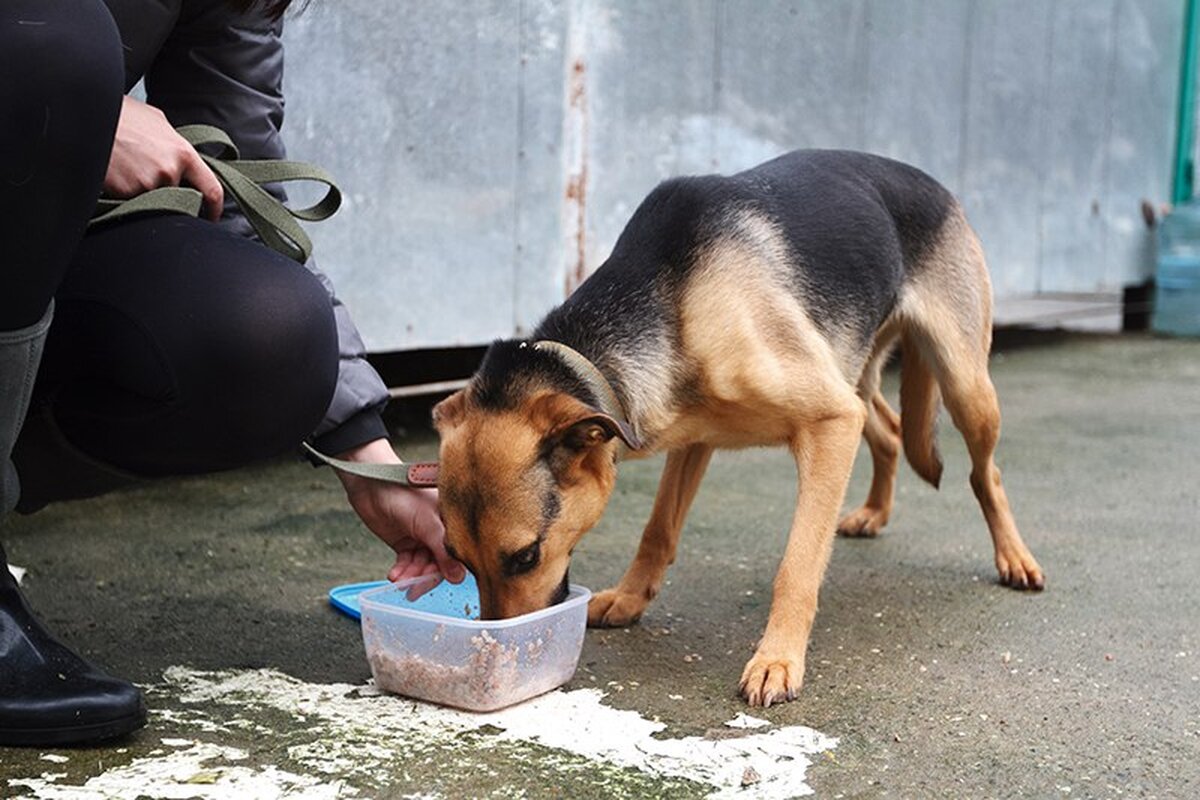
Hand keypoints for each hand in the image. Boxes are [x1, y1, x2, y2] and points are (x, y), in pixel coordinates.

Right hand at [104, 95, 223, 220]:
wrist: (87, 116)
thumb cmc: (122, 116)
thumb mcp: (157, 122)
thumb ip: (175, 146)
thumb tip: (182, 159)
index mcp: (183, 153)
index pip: (212, 190)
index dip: (214, 208)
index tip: (211, 216)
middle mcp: (169, 171)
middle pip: (179, 196)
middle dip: (171, 192)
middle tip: (153, 178)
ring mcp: (147, 184)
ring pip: (155, 198)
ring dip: (145, 190)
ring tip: (129, 167)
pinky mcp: (125, 193)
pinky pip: (132, 200)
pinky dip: (126, 191)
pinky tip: (117, 172)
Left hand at [335, 438, 465, 583]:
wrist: (370, 486)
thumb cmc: (403, 493)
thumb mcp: (427, 523)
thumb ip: (443, 551)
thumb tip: (458, 578)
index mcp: (452, 523)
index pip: (457, 554)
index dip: (449, 570)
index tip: (439, 583)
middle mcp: (440, 532)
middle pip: (439, 564)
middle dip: (424, 577)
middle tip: (413, 590)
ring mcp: (422, 538)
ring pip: (421, 566)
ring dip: (410, 576)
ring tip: (398, 580)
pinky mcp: (405, 543)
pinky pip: (407, 563)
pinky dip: (401, 571)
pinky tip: (394, 575)